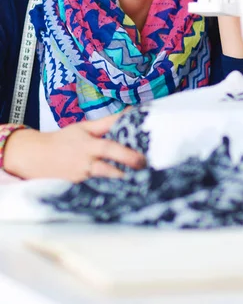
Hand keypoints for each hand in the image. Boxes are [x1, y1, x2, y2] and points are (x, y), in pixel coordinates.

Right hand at [3, 114, 145, 181]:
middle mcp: (86, 163)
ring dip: (119, 183)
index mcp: (88, 145)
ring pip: (103, 182)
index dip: (126, 153)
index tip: (142, 157)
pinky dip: (108, 190)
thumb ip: (107, 122)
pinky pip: (96, 190)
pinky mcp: (78, 188)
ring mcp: (81, 178)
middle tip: (144, 171)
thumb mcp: (85, 127)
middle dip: (126, 172)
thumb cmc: (64, 139)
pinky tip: (121, 192)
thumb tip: (129, 112)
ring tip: (138, 183)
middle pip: (108, 169)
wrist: (37, 156)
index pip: (109, 148)